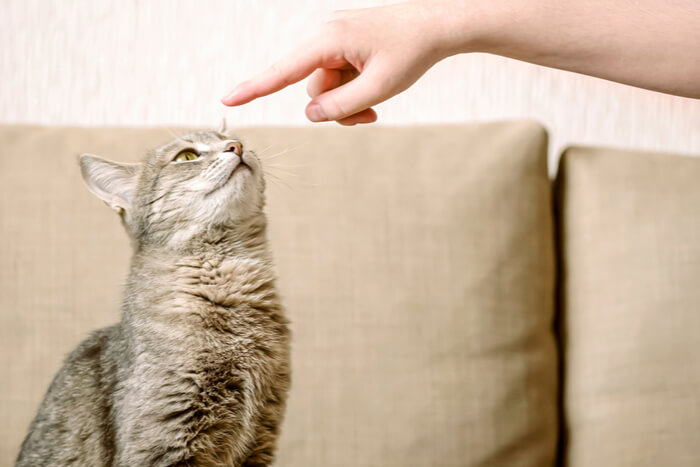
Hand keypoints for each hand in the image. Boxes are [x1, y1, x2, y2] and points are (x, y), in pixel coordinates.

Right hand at [221, 2, 453, 124]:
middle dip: (337, 109)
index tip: (228, 99)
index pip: (283, 70)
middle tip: (370, 118)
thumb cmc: (411, 51)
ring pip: (326, 89)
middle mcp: (326, 37)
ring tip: (377, 104)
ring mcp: (335, 42)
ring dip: (349, 103)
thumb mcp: (378, 87)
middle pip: (312, 89)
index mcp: (329, 40)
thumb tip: (311, 115)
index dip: (254, 88)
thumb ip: (341, 106)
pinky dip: (354, 92)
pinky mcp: (345, 47)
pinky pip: (338, 79)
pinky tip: (376, 91)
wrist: (437, 26)